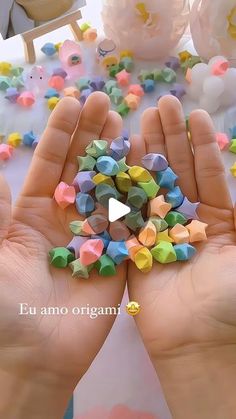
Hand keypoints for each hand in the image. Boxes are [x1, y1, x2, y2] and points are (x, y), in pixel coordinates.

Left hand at [0, 92, 125, 417]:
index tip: (72, 102)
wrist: (33, 355)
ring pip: (108, 189)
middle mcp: (64, 220)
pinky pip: (129, 223)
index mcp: (31, 214)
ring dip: (118, 159)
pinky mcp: (117, 258)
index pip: (48, 164)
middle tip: (106, 102)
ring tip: (129, 125)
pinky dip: (138, 198)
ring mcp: (94, 238)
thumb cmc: (4, 306)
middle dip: (92, 136)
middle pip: (81, 170)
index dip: (60, 134)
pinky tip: (148, 170)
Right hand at [127, 96, 235, 417]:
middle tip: (162, 105)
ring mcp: (159, 234)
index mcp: (219, 221)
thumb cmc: (231, 300)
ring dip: (147, 154)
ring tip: (141, 119)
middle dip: (172, 139)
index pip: (210, 174)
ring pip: (152, 186)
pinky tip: (121, 159)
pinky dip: (125, 187)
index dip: (202, 144)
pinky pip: (130, 212)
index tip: (195, 114)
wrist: (199, 343)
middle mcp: (188, 223)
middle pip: (179, 173)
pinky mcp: (134, 248)